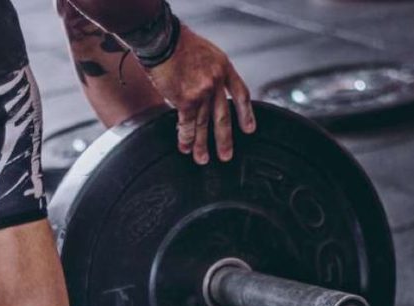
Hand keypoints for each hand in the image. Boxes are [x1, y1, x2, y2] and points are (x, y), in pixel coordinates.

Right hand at [145, 25, 255, 163]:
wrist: (163, 40)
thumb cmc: (179, 43)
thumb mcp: (207, 52)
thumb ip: (211, 72)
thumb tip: (208, 92)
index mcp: (224, 67)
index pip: (241, 94)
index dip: (246, 113)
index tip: (249, 129)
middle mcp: (216, 81)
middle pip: (223, 116)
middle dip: (224, 139)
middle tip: (226, 156)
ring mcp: (202, 92)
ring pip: (203, 123)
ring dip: (201, 144)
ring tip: (202, 158)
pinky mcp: (186, 100)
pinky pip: (187, 123)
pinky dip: (186, 137)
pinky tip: (185, 147)